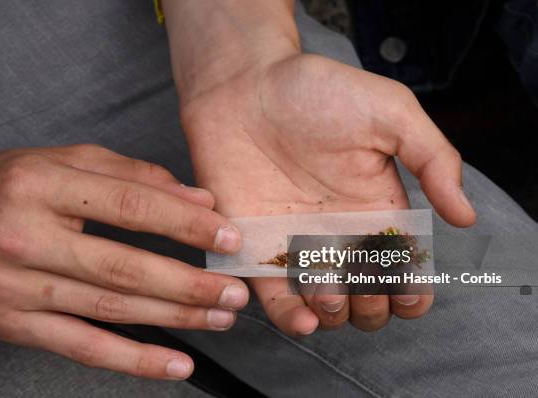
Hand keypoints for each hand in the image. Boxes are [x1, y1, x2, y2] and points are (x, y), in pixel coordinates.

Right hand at [0, 144, 248, 379]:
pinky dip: (132, 360)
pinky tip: (174, 363)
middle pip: (123, 268)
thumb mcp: (66, 160)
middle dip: (189, 283)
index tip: (227, 236)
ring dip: (173, 318)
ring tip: (218, 317)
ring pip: (110, 310)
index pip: (129, 206)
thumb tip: (197, 201)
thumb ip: (134, 175)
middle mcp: (24, 237)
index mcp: (40, 185)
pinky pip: (81, 348)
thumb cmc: (7, 184)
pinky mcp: (12, 325)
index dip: (185, 224)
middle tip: (234, 290)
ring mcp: (15, 288)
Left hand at [180, 54, 475, 333]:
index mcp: (376, 210)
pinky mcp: (256, 248)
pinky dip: (291, 318)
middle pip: (367, 298)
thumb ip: (433, 159)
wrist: (243, 85)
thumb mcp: (390, 112)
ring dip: (336, 315)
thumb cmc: (317, 91)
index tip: (407, 288)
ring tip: (331, 290)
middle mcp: (339, 235)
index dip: (412, 292)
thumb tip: (465, 216)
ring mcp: (296, 245)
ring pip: (325, 306)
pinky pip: (274, 298)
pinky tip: (305, 317)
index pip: (403, 270)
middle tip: (361, 284)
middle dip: (372, 307)